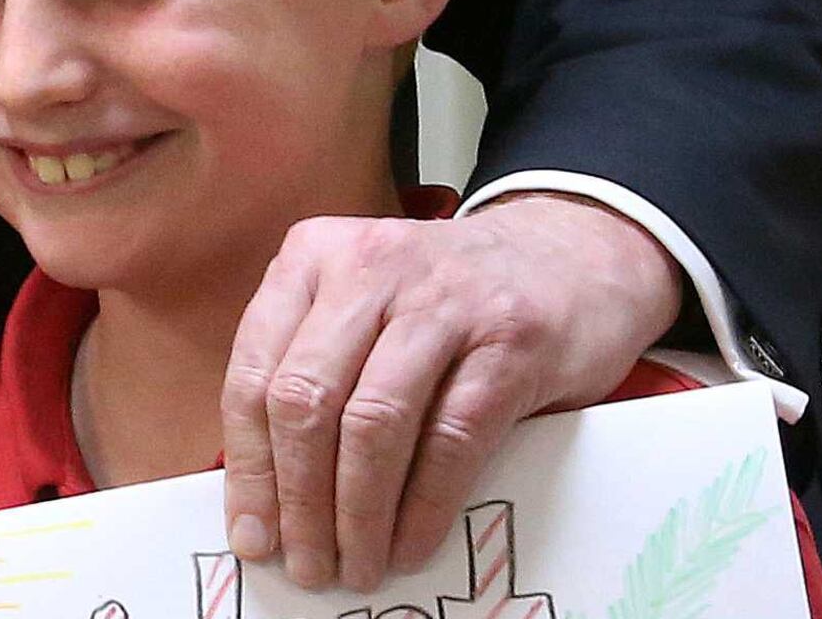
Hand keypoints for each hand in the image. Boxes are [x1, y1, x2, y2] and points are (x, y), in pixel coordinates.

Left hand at [220, 194, 677, 590]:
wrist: (572, 255)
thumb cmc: (446, 298)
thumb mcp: (362, 303)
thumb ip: (312, 365)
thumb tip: (267, 489)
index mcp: (312, 257)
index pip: (255, 372)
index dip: (248, 465)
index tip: (250, 532)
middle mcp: (369, 269)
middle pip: (306, 400)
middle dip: (298, 499)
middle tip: (304, 564)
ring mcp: (442, 302)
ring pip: (373, 423)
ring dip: (357, 513)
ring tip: (354, 566)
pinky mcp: (510, 342)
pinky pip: (451, 438)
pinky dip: (422, 504)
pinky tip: (409, 545)